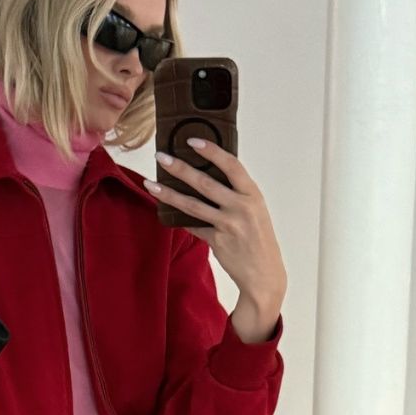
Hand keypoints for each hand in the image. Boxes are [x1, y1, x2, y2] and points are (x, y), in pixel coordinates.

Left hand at [144, 137, 287, 312]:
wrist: (265, 273)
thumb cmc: (259, 237)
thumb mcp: (255, 209)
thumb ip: (235, 193)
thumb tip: (204, 173)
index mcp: (252, 194)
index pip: (232, 165)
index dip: (211, 151)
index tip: (192, 140)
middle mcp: (241, 207)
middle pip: (204, 182)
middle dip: (179, 168)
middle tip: (160, 156)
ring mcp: (228, 225)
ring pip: (191, 205)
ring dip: (168, 193)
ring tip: (150, 183)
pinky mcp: (216, 241)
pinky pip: (192, 225)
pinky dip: (179, 218)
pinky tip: (164, 210)